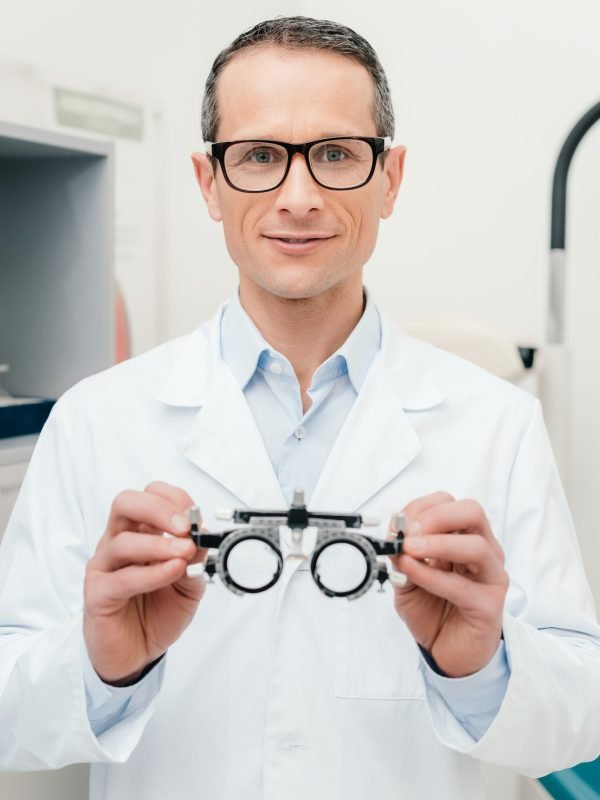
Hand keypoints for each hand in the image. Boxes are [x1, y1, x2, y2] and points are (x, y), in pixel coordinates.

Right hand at [83, 481, 205, 683]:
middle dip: (159, 509)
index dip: (174, 500)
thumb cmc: (157, 614)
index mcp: (139, 533)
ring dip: (159, 545)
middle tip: (185, 526)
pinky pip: (122, 578)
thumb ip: (195, 561)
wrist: (137, 655)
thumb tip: (204, 537)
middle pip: (126, 504)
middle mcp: (118, 543)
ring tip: (184, 553)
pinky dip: (151, 573)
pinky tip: (172, 572)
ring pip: (123, 541)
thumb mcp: (188, 584)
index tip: (196, 516)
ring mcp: (104, 567)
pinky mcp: (97, 594)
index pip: (149, 497)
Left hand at [389, 492, 507, 677]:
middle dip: (437, 516)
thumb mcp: (406, 578)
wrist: (446, 651)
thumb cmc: (432, 610)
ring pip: (476, 546)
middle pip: (472, 512)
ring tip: (410, 549)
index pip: (450, 504)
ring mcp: (491, 577)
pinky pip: (462, 585)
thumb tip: (393, 534)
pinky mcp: (489, 606)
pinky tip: (412, 572)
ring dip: (437, 543)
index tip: (398, 522)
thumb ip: (401, 556)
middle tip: (410, 531)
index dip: (421, 507)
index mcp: (464, 538)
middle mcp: (484, 552)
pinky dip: (432, 575)